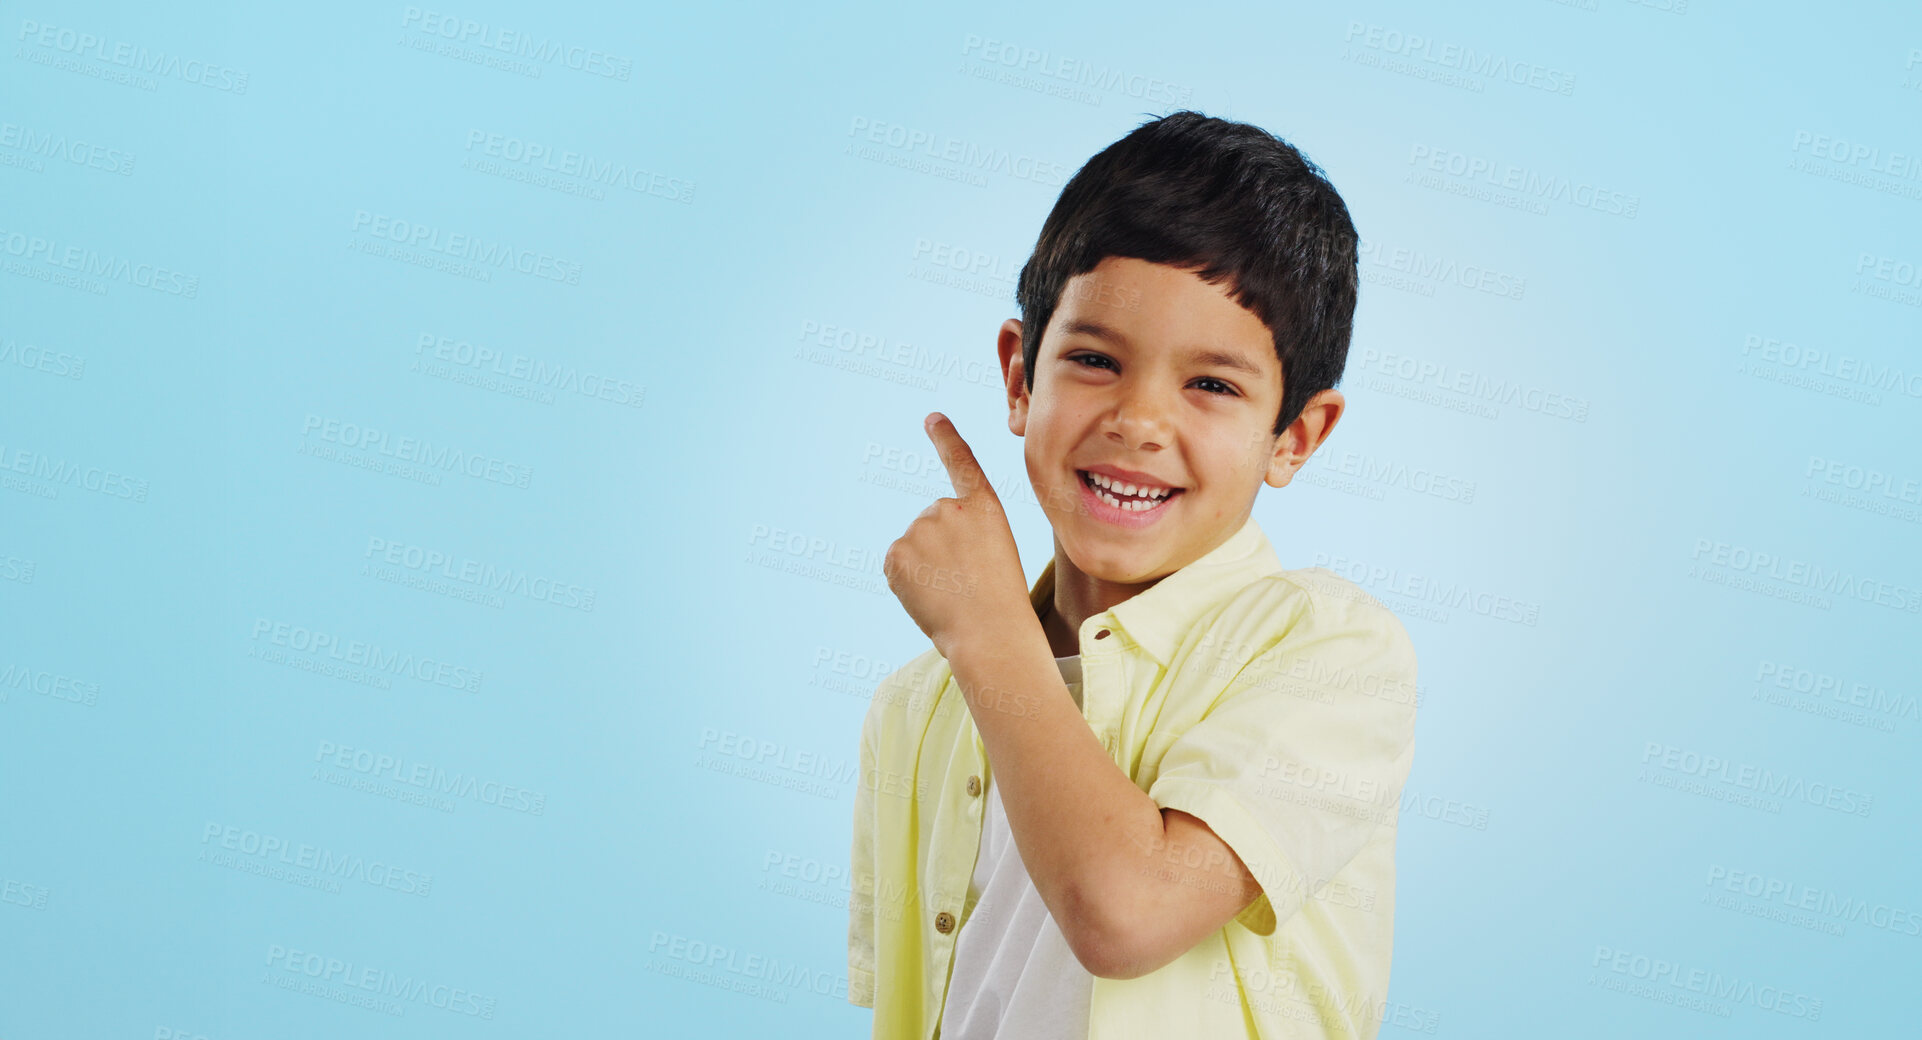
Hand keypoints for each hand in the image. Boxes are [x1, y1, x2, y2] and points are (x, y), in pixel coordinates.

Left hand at [883, 412, 1033, 659]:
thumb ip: (960, 536)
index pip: (962, 464)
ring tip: (949, 592)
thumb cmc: (999, 603)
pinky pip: (897, 565)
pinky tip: (929, 596)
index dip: (946, 439)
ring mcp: (920, 528)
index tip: (932, 418)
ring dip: (924, 569)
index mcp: (983, 508)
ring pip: (914, 546)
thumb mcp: (993, 555)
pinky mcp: (896, 552)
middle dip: (939, 550)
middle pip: (932, 524)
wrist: (989, 632)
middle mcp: (948, 509)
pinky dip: (907, 583)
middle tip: (962, 581)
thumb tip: (919, 541)